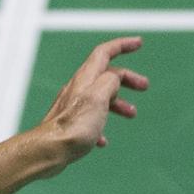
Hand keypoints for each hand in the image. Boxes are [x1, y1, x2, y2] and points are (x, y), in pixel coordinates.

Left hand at [41, 36, 148, 160]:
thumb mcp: (99, 98)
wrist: (48, 150)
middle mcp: (77, 89)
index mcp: (85, 79)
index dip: (122, 45)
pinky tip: (103, 141)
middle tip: (144, 86)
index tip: (138, 43)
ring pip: (98, 98)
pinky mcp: (68, 125)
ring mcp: (71, 107)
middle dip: (126, 78)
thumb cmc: (74, 125)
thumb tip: (114, 77)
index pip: (104, 52)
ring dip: (118, 102)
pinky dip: (100, 125)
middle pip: (104, 75)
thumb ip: (110, 81)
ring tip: (132, 114)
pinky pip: (88, 120)